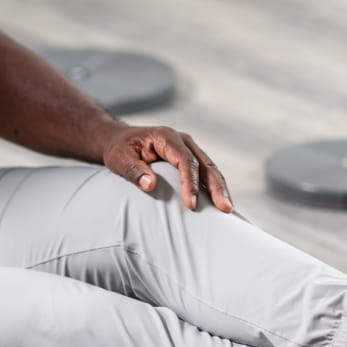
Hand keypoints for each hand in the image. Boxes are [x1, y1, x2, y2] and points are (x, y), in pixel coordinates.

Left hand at [102, 125, 232, 211]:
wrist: (119, 140)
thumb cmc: (119, 149)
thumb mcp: (119, 158)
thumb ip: (133, 171)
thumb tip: (150, 185)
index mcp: (166, 137)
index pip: (184, 160)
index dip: (190, 183)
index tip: (191, 205)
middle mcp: (182, 140)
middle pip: (205, 164)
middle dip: (216, 187)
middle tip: (225, 209)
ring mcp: (189, 148)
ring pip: (210, 168)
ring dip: (220, 188)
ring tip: (228, 209)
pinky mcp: (190, 158)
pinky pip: (205, 172)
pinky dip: (213, 187)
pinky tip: (219, 203)